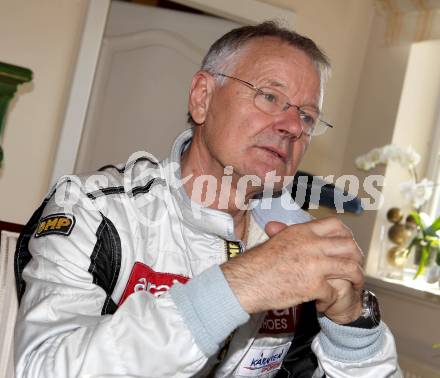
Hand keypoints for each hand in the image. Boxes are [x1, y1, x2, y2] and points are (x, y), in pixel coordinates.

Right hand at [221, 217, 363, 314]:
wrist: (245, 281)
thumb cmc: (256, 263)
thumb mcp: (275, 240)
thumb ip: (286, 233)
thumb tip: (284, 228)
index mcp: (302, 231)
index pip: (336, 225)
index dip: (347, 235)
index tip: (347, 246)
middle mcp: (312, 244)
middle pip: (349, 246)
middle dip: (357, 258)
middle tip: (354, 268)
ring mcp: (315, 264)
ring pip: (350, 268)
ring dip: (354, 280)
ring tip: (351, 287)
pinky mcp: (314, 285)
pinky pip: (335, 292)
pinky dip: (332, 300)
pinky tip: (324, 302)